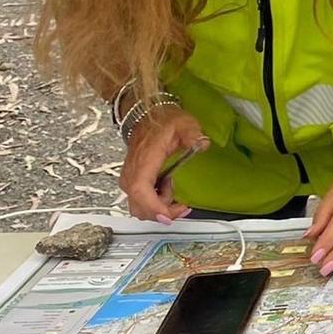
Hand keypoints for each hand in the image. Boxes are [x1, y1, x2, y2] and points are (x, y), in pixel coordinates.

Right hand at [120, 105, 206, 223]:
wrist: (147, 117)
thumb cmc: (163, 122)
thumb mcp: (184, 124)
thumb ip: (193, 134)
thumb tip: (202, 144)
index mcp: (144, 161)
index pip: (140, 190)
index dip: (153, 207)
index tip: (168, 216)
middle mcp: (131, 174)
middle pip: (139, 206)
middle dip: (162, 212)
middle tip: (182, 207)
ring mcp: (130, 179)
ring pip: (139, 207)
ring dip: (159, 208)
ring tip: (175, 193)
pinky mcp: (132, 181)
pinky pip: (140, 201)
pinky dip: (155, 203)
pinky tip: (168, 190)